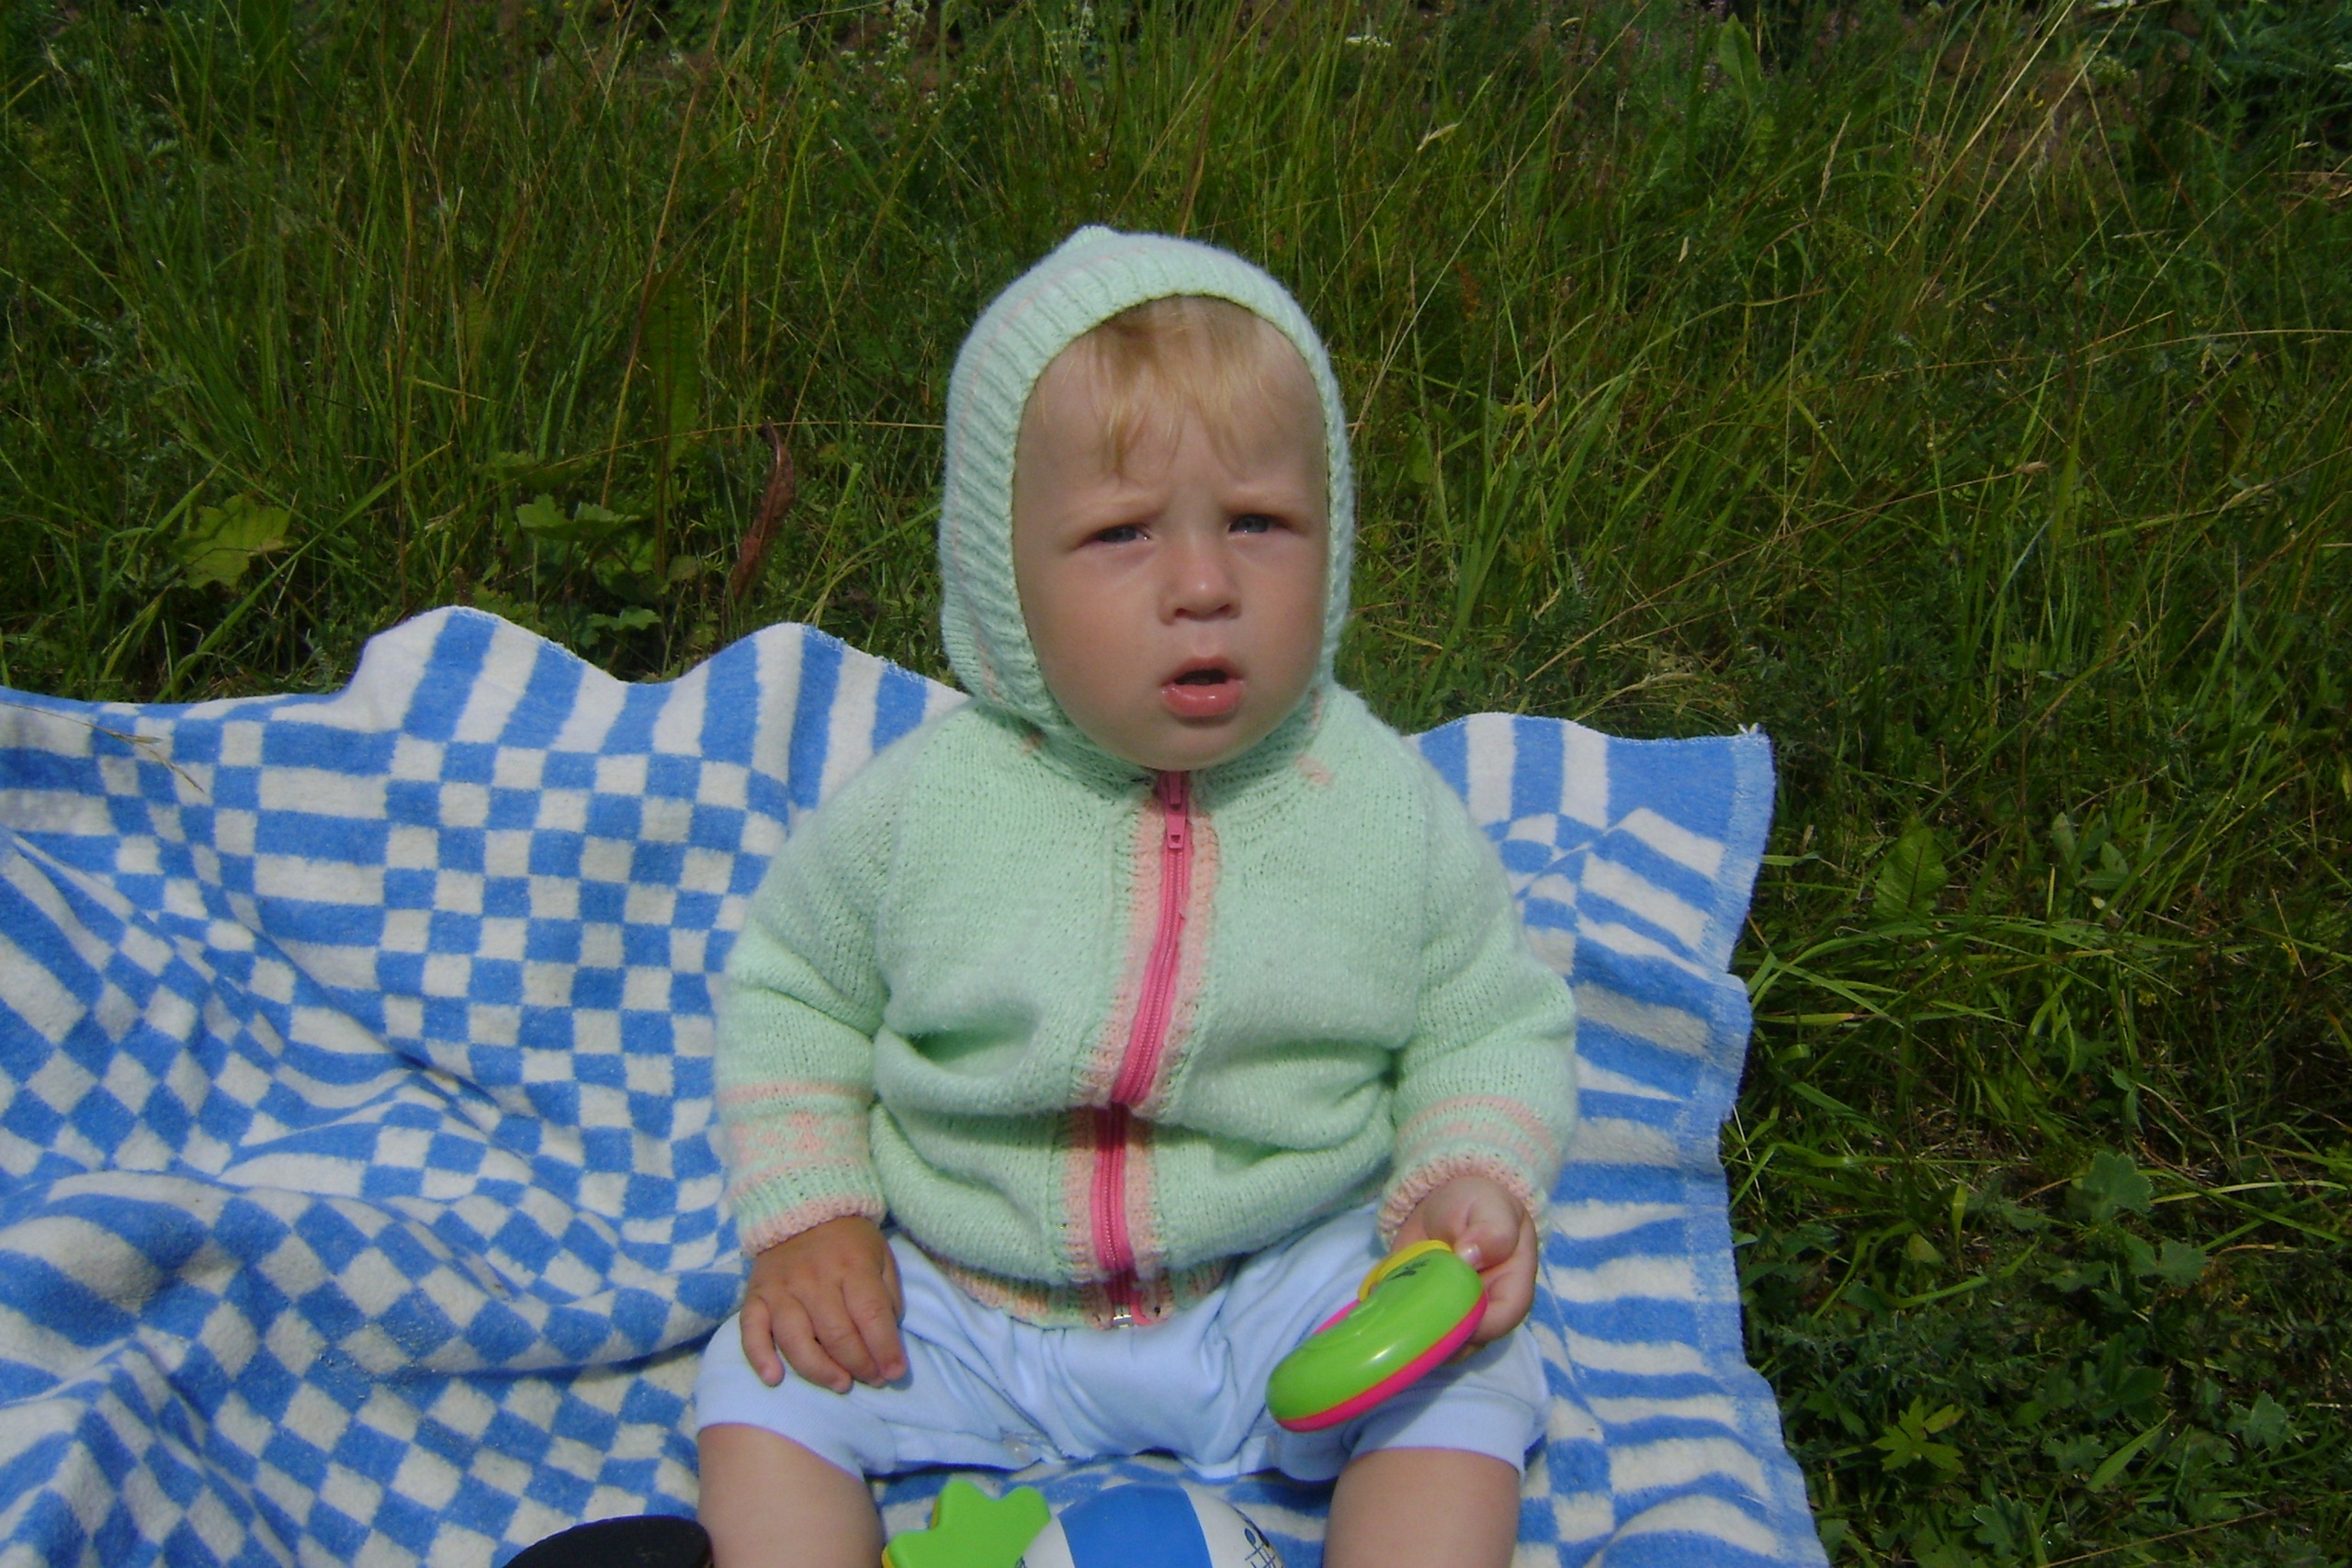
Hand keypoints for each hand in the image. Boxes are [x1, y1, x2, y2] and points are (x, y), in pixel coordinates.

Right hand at [739, 1216, 907, 1392]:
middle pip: (837, 1335)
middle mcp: (815, 1280)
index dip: (885, 1350)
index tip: (896, 1373)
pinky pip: (752, 1331)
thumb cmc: (849, 1240)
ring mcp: (782, 1289)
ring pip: (797, 1340)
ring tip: (841, 1383)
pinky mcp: (756, 1296)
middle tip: (873, 1380)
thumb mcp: (881, 1256)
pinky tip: (775, 1378)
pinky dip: (760, 1357)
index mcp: (852, 1267)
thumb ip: (888, 1297)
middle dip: (859, 1365)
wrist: (800, 1206)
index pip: (871, 1316)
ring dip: (820, 1370)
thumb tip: (887, 1340)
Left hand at [1391, 1175, 1538, 1348]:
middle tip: (1408, 1317)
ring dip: (1415, 1334)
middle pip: (1469, 1341)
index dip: (1478, 1323)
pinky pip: (1412, 1329)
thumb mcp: (1491, 1207)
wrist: (1447, 1201)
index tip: (1447, 1309)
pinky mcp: (1426, 1313)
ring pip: (1440, 1345)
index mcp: (1511, 1287)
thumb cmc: (1479, 1205)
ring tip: (1392, 1311)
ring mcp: (1454, 1316)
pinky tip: (1378, 1302)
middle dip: (1440, 1336)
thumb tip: (1469, 1256)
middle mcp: (1485, 1310)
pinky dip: (1395, 1321)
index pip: (1502, 1318)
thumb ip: (1491, 1231)